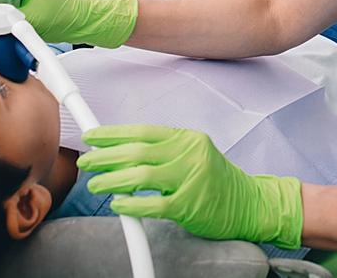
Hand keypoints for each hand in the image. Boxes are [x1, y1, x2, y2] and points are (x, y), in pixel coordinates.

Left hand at [77, 124, 302, 248]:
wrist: (249, 203)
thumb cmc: (215, 178)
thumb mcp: (192, 153)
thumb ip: (163, 151)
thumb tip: (123, 151)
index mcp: (186, 138)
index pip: (142, 131)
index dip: (114, 134)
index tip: (92, 136)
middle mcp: (188, 153)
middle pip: (137, 151)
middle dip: (105, 156)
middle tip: (86, 161)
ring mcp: (190, 179)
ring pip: (140, 175)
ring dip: (112, 179)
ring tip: (95, 184)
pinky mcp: (190, 205)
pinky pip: (153, 204)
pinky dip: (131, 204)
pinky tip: (118, 204)